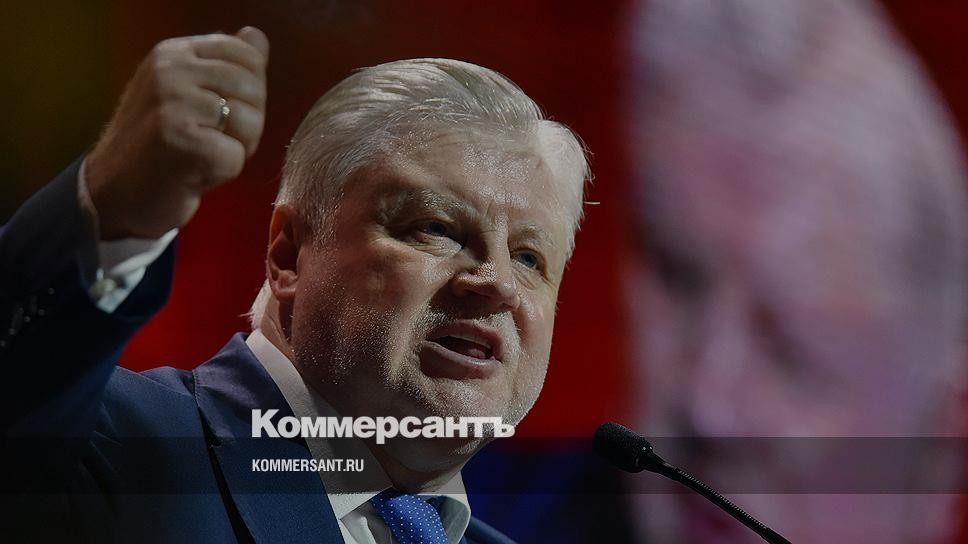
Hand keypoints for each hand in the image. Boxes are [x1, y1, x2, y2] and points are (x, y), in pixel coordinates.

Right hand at [85, 27, 268, 239]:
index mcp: (174, 53)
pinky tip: (194, 173)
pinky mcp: (181, 142)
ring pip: (251, 122)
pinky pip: (236, 156)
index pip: (247, 55)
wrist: (114, 193)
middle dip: (247, 124)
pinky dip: (224, 173)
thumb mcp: (188, 93)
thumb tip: (257, 36)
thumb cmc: (160, 145)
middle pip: (253, 89)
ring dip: (237, 149)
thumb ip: (225, 66)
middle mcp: (170, 71)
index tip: (221, 114)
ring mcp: (173, 105)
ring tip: (202, 156)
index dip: (251, 92)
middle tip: (212, 141)